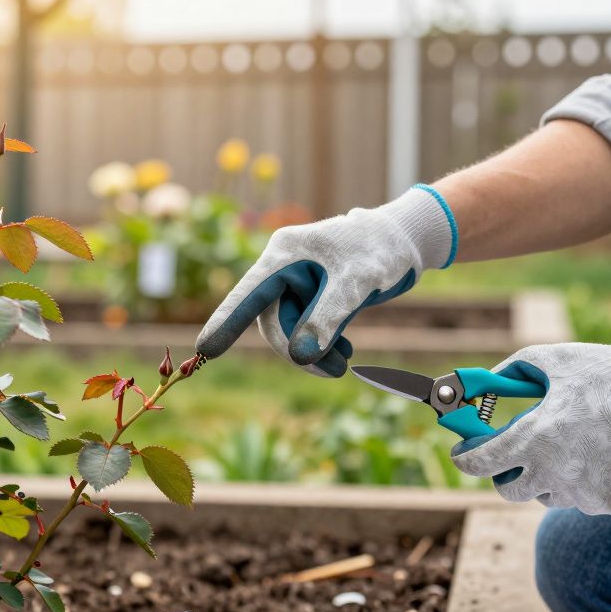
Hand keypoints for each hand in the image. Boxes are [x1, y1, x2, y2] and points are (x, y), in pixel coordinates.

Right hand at [195, 185, 456, 376]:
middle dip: (297, 350)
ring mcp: (295, 282)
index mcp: (285, 253)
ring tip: (344, 364)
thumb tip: (300, 356)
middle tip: (335, 371)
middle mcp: (283, 267)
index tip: (205, 351)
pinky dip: (321, 344)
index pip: (248, 293)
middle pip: (272, 320)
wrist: (405, 240)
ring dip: (313, 352)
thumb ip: (327, 318)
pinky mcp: (310, 295)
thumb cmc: (380, 250)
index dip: (226, 322)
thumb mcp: (357, 283)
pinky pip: (303, 328)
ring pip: (288, 329)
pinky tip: (344, 352)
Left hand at [452, 343, 610, 515]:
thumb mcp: (556, 361)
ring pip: (549, 495)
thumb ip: (514, 370)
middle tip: (517, 454)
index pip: (479, 463)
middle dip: (506, 473)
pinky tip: (606, 455)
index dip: (466, 456)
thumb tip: (487, 380)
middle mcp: (552, 476)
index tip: (464, 451)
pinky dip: (588, 482)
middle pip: (509, 490)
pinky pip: (588, 499)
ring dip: (550, 477)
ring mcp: (583, 495)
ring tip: (573, 446)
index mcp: (532, 441)